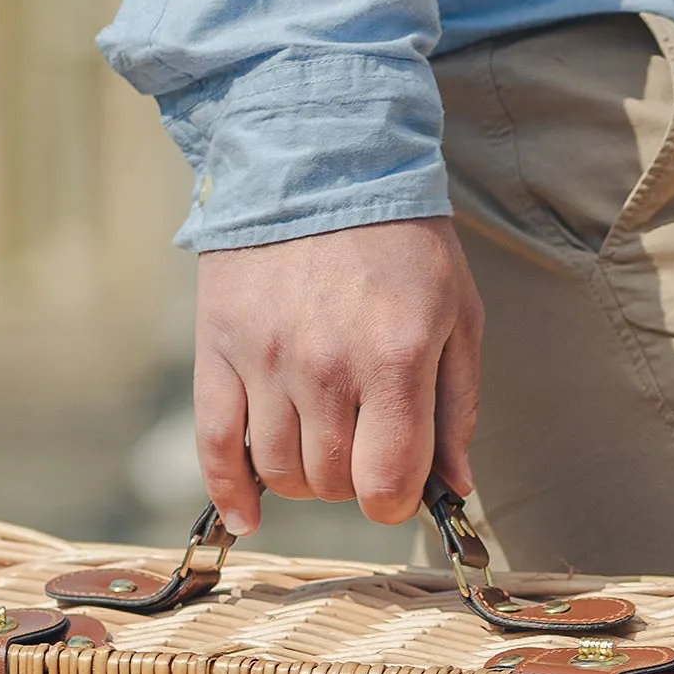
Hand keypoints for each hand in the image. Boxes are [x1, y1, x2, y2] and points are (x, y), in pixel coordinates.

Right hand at [193, 216, 482, 531]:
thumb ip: (458, 406)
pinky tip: (247, 516)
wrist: (318, 157)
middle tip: (362, 445)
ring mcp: (266, 360)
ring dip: (304, 477)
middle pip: (332, 483)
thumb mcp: (459, 314)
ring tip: (320, 441)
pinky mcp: (218, 347)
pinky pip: (214, 444)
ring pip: (279, 472)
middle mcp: (326, 367)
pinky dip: (229, 491)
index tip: (400, 485)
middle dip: (354, 481)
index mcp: (394, 360)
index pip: (387, 483)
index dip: (397, 501)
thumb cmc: (402, 241)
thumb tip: (454, 487)